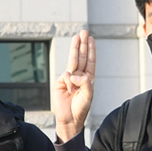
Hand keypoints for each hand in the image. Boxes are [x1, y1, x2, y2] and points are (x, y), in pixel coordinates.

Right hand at [53, 30, 95, 144]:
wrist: (69, 119)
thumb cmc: (81, 108)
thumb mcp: (88, 95)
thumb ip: (84, 82)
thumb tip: (73, 72)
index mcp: (88, 78)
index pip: (89, 60)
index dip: (90, 49)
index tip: (91, 39)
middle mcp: (79, 76)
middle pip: (81, 57)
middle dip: (82, 44)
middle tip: (83, 32)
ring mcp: (69, 78)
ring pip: (73, 61)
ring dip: (75, 49)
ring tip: (77, 37)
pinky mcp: (60, 82)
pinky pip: (66, 76)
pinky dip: (70, 81)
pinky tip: (71, 89)